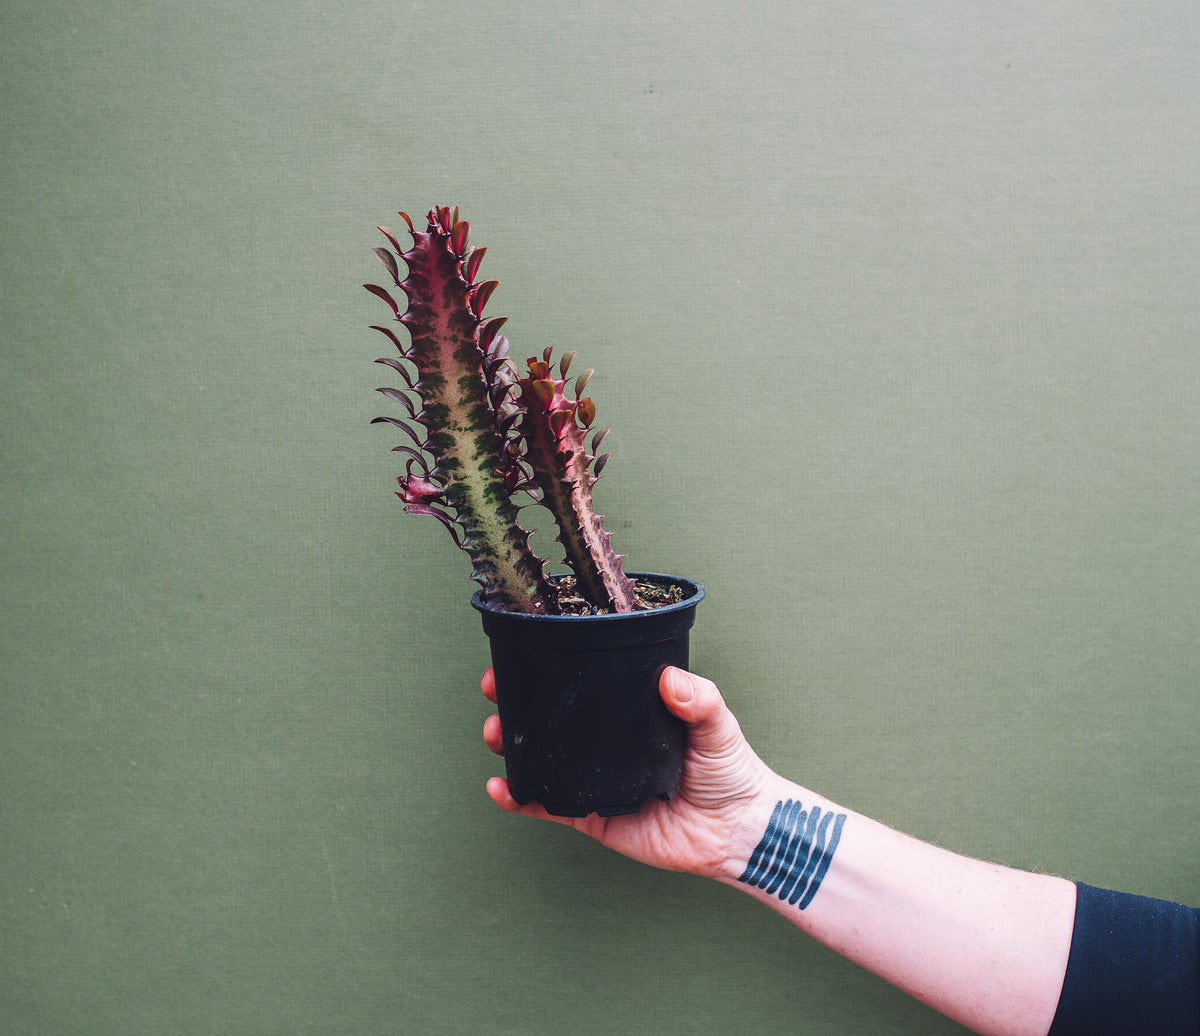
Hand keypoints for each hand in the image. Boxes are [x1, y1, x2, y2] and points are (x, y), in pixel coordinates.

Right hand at [482, 666, 773, 878]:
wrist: (739, 832)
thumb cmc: (731, 772)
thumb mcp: (717, 725)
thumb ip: (700, 699)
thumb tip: (671, 679)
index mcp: (631, 714)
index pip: (586, 686)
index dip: (553, 670)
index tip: (525, 650)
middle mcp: (608, 743)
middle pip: (552, 719)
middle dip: (516, 702)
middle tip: (495, 687)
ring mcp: (597, 780)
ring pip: (543, 760)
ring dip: (511, 745)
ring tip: (494, 732)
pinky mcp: (594, 817)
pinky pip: (550, 806)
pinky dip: (521, 799)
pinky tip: (500, 788)